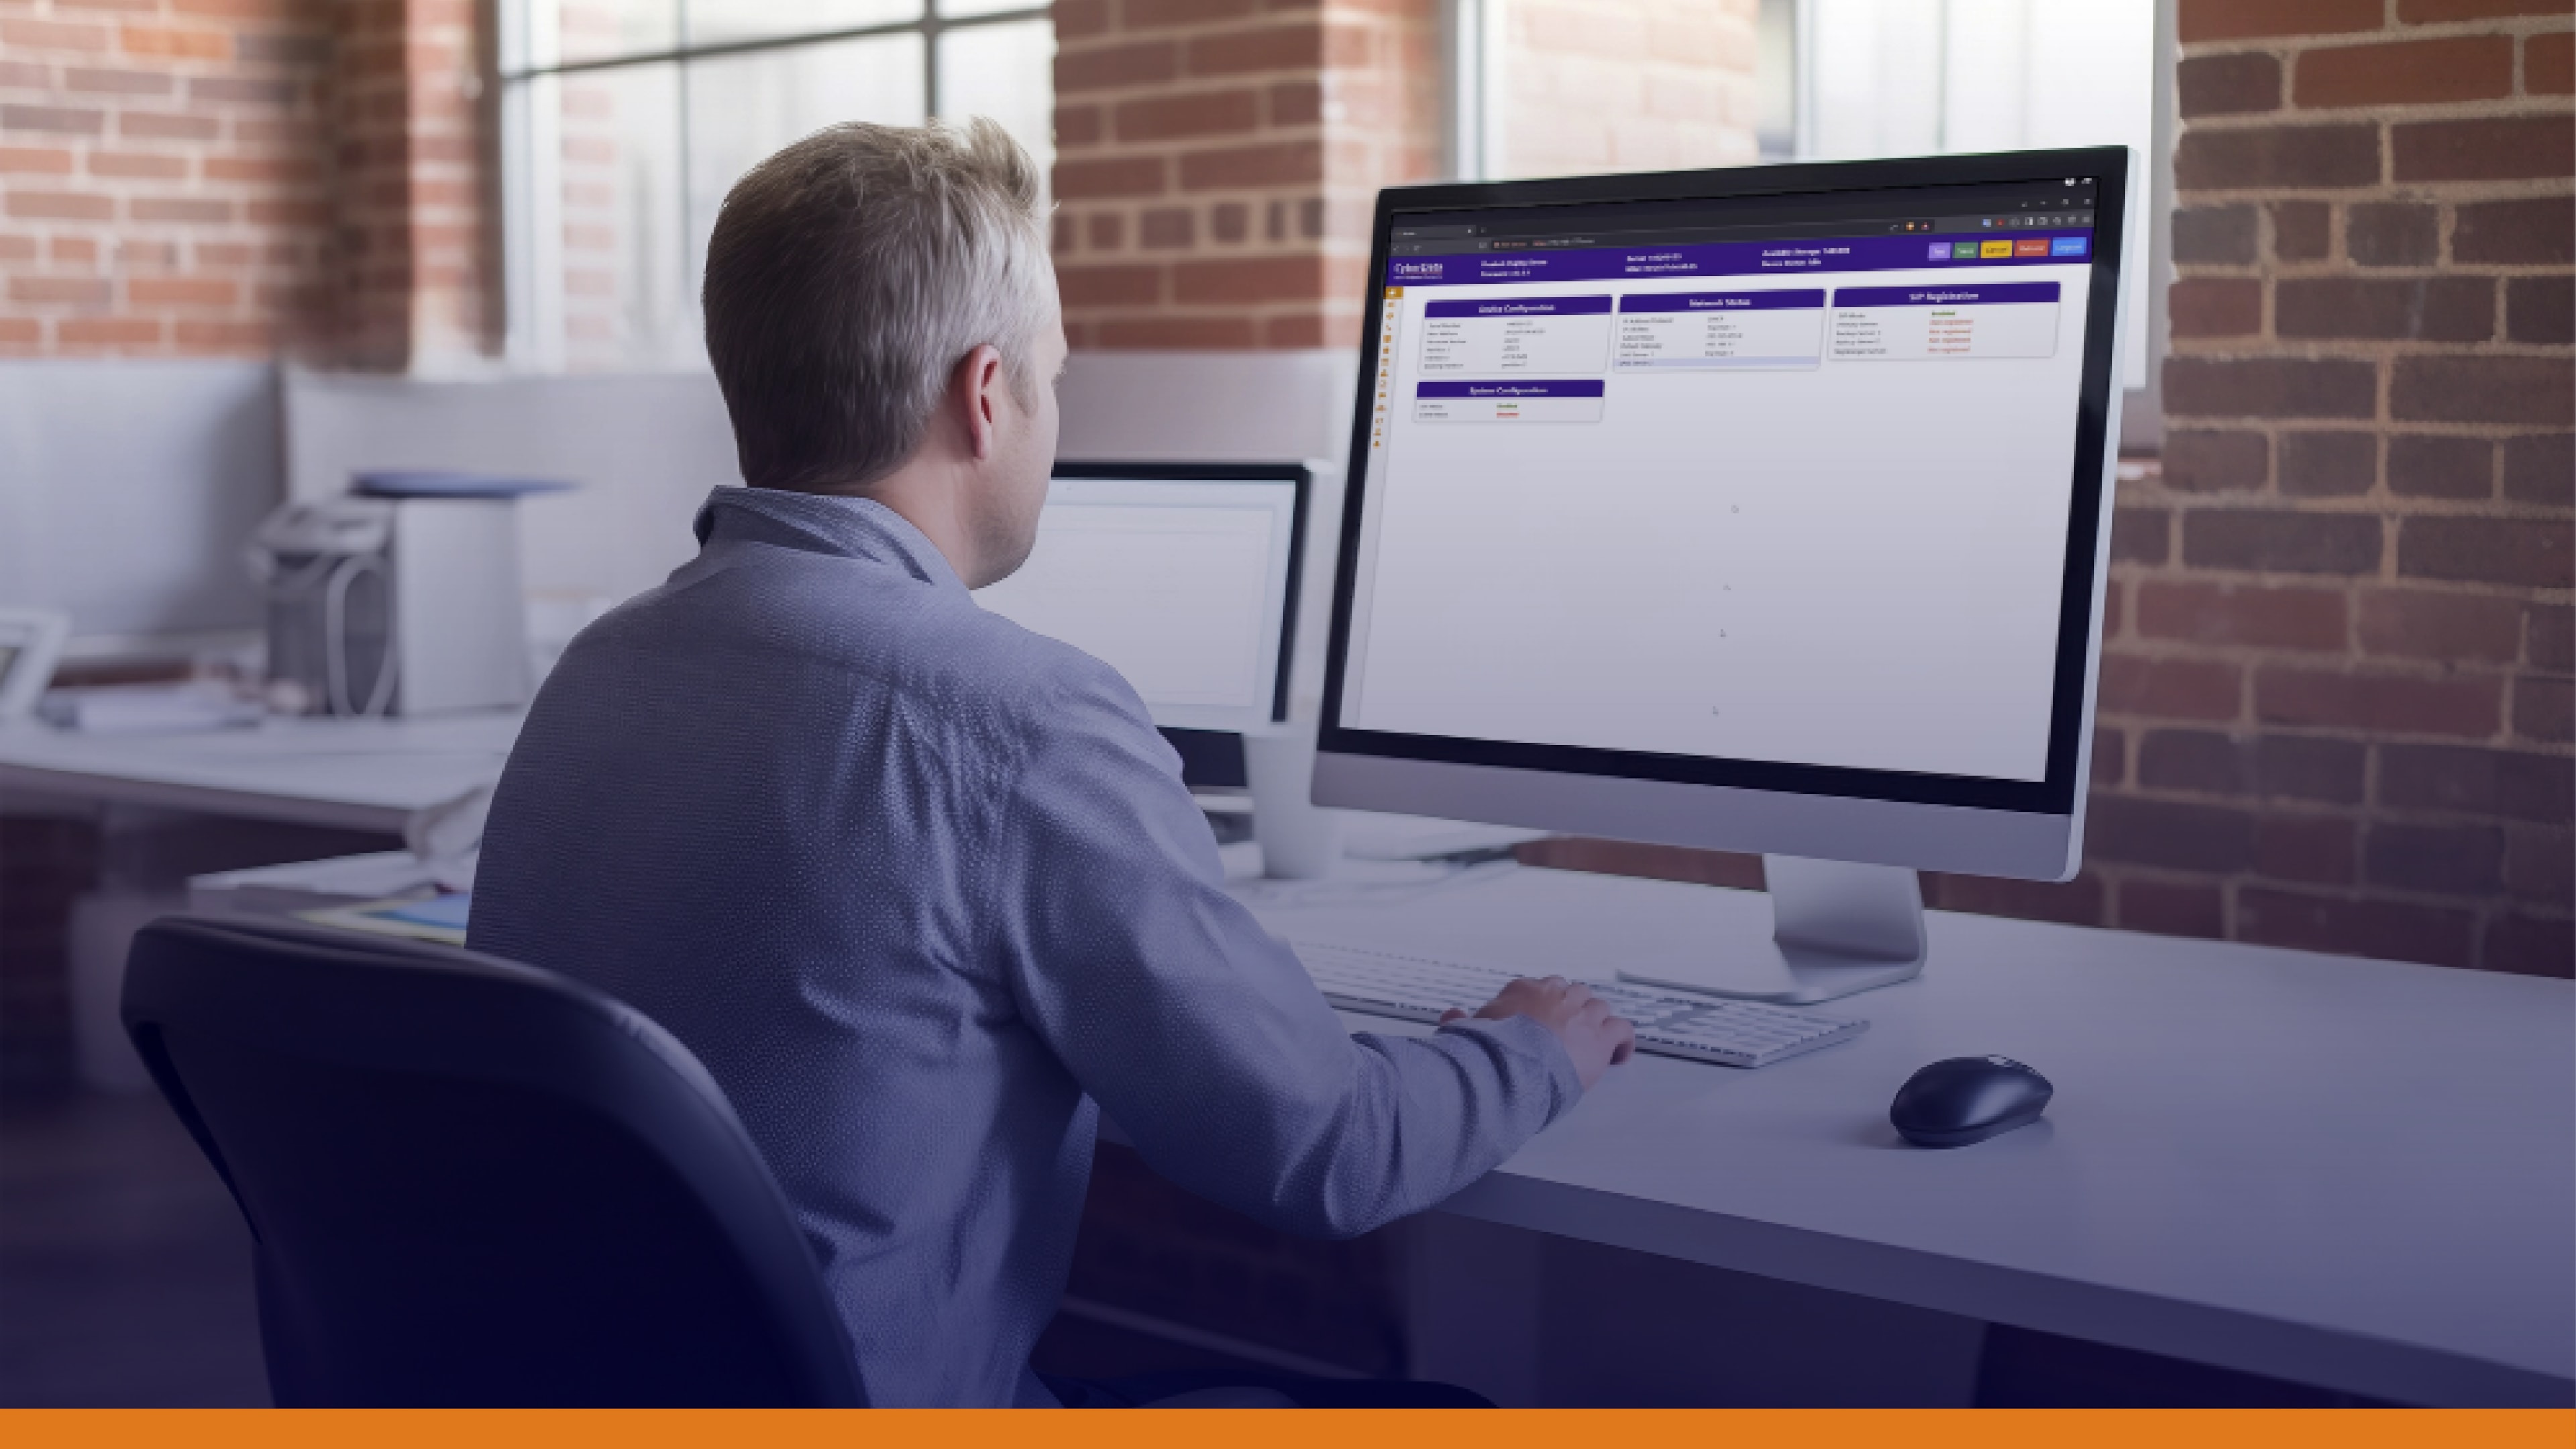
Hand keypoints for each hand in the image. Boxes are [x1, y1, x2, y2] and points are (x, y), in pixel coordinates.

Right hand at [1440, 976, 1634, 1089]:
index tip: (1540, 1021)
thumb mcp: (1468, 1031)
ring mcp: (1581, 1014)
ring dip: (1596, 1024)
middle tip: (1569, 1032)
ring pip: (1599, 1008)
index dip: (1544, 1006)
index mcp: (1525, 990)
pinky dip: (1622, 1042)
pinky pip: (1622, 1030)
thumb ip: (1461, 1021)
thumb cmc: (1489, 1050)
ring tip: (1591, 1043)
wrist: (1512, 1066)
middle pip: (1574, 993)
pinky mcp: (1600, 1037)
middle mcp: (1556, 995)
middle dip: (1573, 1010)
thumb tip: (1451, 1016)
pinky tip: (1619, 1055)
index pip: (1541, 987)